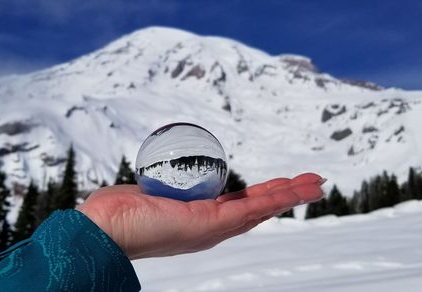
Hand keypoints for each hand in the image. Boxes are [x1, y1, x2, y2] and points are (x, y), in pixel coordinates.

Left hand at [76, 173, 324, 259]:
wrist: (104, 227)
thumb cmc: (120, 212)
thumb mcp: (154, 194)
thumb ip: (165, 188)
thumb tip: (163, 180)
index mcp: (200, 220)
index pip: (239, 206)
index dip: (263, 195)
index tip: (281, 184)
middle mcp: (211, 229)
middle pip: (258, 209)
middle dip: (286, 195)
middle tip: (312, 183)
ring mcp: (213, 228)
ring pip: (262, 208)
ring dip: (291, 195)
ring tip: (317, 184)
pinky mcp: (211, 223)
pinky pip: (253, 208)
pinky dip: (279, 198)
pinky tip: (298, 190)